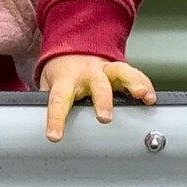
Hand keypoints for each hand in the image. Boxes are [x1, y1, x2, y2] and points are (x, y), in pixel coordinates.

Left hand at [37, 56, 156, 142]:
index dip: (56, 118)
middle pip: (96, 83)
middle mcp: (87, 72)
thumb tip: (35, 131)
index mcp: (65, 79)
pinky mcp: (119, 70)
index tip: (55, 136)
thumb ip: (47, 106)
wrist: (72, 50)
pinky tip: (151, 98)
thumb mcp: (48, 87)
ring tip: (142, 96)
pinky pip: (135, 74)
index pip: (58, 99)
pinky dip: (144, 84)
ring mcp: (105, 69)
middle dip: (102, 100)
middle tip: (105, 118)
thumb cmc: (61, 75)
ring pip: (120, 72)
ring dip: (132, 84)